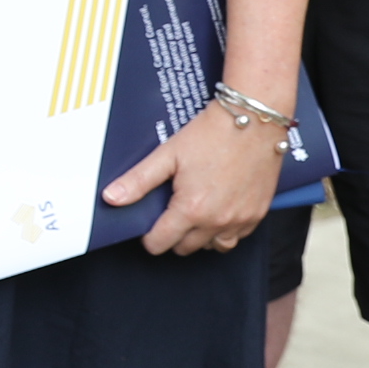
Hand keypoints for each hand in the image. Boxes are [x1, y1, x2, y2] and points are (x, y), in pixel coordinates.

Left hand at [103, 90, 292, 254]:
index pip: (160, 243)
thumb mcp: (168, 153)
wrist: (254, 119)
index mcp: (191, 209)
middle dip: (173, 235)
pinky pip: (237, 237)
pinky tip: (218, 209)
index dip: (149, 236)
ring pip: (213, 247)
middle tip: (172, 211)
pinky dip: (225, 230)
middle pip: (185, 248)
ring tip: (195, 212)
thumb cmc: (212, 133)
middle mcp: (217, 221)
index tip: (149, 224)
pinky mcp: (257, 214)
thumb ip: (138, 180)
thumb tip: (110, 198)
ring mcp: (240, 220)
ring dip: (200, 236)